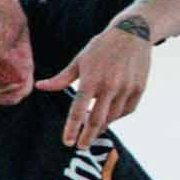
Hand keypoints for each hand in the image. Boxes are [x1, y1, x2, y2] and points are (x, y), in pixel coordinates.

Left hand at [56, 22, 154, 149]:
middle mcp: (110, 86)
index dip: (72, 128)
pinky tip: (109, 115)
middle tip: (80, 145)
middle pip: (97, 119)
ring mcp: (127, 88)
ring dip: (102, 125)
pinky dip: (117, 116)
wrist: (133, 33)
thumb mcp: (79, 60)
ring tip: (92, 129)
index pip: (78, 110)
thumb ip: (61, 78)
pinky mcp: (139, 88)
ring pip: (113, 116)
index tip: (67, 142)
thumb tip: (40, 87)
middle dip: (88, 136)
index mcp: (91, 80)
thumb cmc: (102, 47)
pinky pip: (127, 110)